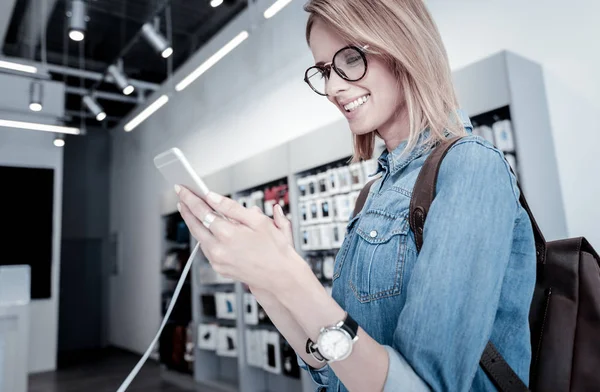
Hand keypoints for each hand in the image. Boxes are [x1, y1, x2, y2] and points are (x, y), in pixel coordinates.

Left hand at [176, 185, 301, 293]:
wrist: (280, 276)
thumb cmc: (274, 249)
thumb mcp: (257, 221)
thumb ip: (232, 208)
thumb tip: (213, 197)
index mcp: (227, 234)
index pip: (201, 211)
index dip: (190, 198)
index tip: (183, 190)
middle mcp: (219, 249)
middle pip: (194, 225)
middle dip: (186, 210)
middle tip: (182, 197)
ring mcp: (217, 261)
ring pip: (199, 238)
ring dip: (194, 223)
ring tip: (192, 211)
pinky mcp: (219, 268)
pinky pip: (207, 249)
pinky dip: (204, 237)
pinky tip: (208, 230)